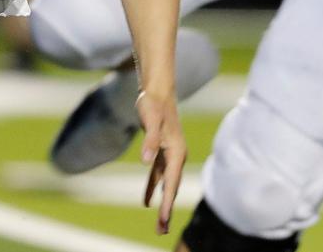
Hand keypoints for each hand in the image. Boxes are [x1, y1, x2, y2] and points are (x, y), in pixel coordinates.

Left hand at [136, 90, 186, 234]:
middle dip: (167, 210)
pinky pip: (158, 175)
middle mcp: (177, 156)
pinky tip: (146, 201)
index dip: (167, 203)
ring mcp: (170, 154)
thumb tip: (146, 161)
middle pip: (172, 188)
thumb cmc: (153, 104)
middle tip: (161, 231)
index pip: (171, 183)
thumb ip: (150, 141)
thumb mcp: (150, 121)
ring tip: (159, 224)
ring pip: (166, 184)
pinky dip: (153, 188)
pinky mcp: (161, 151)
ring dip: (162, 203)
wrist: (156, 91)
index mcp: (177, 152)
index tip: (163, 220)